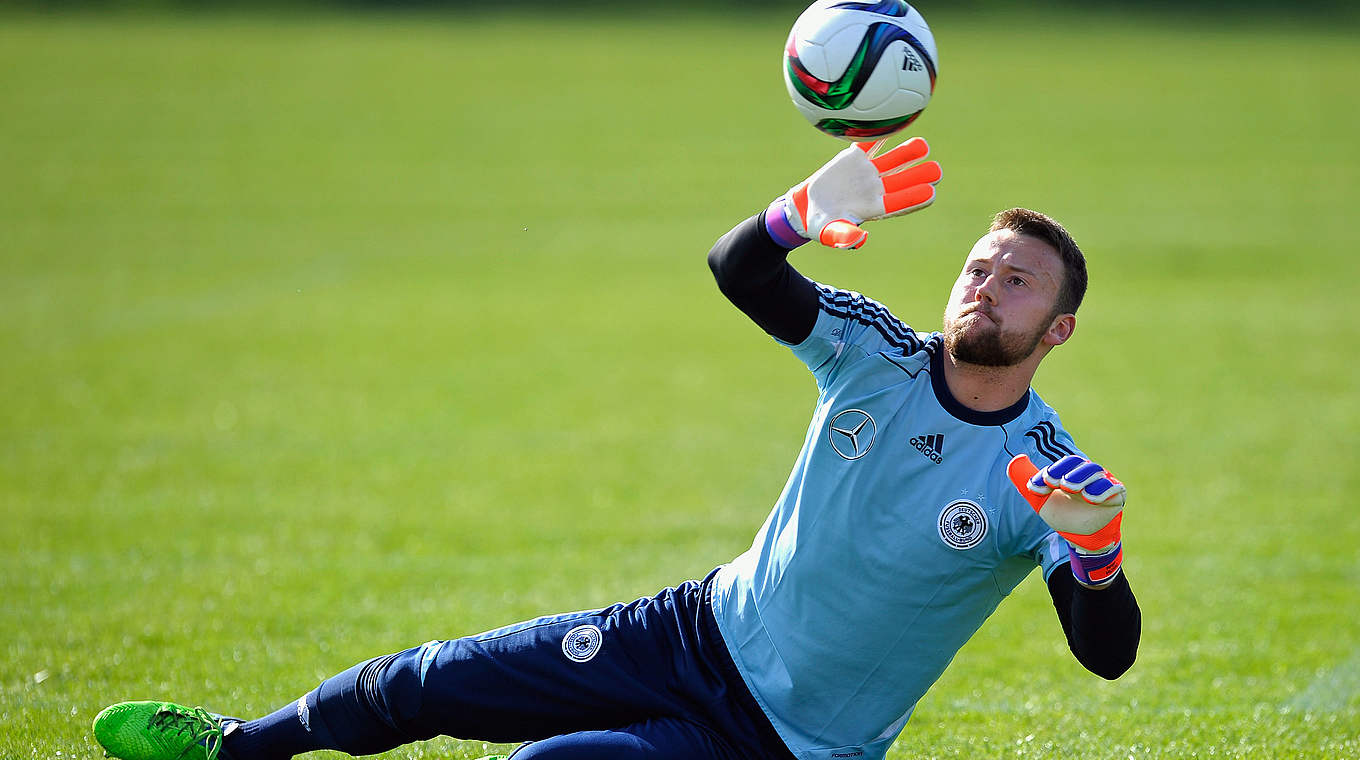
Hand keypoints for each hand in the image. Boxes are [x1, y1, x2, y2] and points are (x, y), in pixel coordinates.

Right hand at [772, 137, 940, 249]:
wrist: (806, 206)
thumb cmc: (820, 225)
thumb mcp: (829, 233)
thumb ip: (844, 237)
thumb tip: (860, 239)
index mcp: (874, 208)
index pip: (899, 202)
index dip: (914, 198)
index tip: (930, 193)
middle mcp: (876, 188)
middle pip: (902, 180)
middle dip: (919, 175)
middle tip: (936, 171)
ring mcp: (867, 171)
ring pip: (892, 160)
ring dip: (907, 153)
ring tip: (922, 146)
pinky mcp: (855, 157)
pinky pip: (870, 144)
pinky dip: (880, 136)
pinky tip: (893, 125)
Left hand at [1007, 454, 1125, 587]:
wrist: (1080, 538)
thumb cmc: (1063, 515)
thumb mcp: (1041, 499)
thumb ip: (1027, 481)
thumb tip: (1015, 460)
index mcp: (1071, 471)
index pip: (1062, 464)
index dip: (1049, 472)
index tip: (1035, 488)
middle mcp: (1088, 474)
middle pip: (1079, 464)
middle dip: (1066, 471)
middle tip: (1057, 483)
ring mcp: (1104, 483)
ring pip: (1096, 473)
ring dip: (1083, 478)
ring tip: (1070, 487)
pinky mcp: (1116, 496)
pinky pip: (1114, 488)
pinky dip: (1103, 490)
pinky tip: (1091, 497)